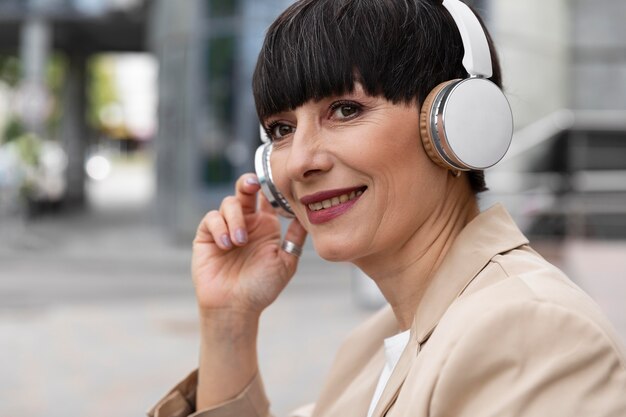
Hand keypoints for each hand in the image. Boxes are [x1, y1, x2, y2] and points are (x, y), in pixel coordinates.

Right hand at [192, 173, 306, 316]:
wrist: (235, 307)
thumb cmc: (262, 288)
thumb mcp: (285, 262)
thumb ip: (295, 238)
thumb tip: (309, 214)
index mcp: (266, 226)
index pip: (267, 198)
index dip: (270, 186)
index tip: (276, 182)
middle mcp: (246, 223)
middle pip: (245, 190)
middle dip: (248, 183)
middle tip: (253, 184)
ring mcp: (225, 227)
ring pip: (229, 203)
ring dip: (235, 219)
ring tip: (240, 242)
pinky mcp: (207, 236)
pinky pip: (212, 219)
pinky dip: (220, 228)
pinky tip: (226, 245)